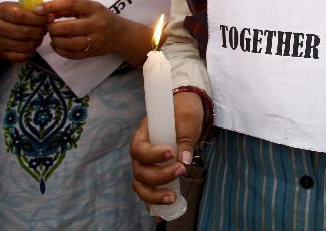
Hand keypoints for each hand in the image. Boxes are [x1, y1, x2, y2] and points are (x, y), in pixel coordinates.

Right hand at [0, 2, 47, 61]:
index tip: (49, 18)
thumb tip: (50, 12)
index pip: (21, 16)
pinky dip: (31, 52)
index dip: (38, 18)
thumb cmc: (4, 17)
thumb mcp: (12, 6)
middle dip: (40, 31)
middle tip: (45, 28)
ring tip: (39, 36)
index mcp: (1, 11)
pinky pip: (21, 57)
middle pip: (25, 32)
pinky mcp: (1, 54)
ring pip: (25, 45)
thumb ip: (29, 8)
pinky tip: (32, 46)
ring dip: (37, 41)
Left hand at [38, 0, 148, 64]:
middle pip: (68, 27)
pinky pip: (71, 55)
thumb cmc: (101, 17)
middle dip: (52, 27)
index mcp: (94, 8)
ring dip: (55, 40)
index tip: (38, 9)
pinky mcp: (92, 53)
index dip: (52, 6)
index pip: (71, 4)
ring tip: (53, 35)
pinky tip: (57, 45)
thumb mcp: (89, 7)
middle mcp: (97, 24)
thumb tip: (45, 10)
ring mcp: (95, 40)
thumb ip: (69, 8)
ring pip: (69, 43)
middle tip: (47, 26)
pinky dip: (59, 50)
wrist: (120, 35)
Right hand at [131, 92, 203, 206]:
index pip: (139, 149)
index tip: (171, 152)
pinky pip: (149, 192)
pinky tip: (162, 214)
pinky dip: (153, 204)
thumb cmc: (183, 111)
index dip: (153, 155)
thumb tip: (184, 159)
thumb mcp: (186, 117)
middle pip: (140, 171)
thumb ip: (184, 136)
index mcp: (143, 135)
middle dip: (160, 176)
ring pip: (141, 185)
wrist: (185, 111)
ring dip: (154, 195)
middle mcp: (141, 153)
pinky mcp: (155, 175)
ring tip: (173, 197)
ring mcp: (146, 165)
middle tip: (181, 170)